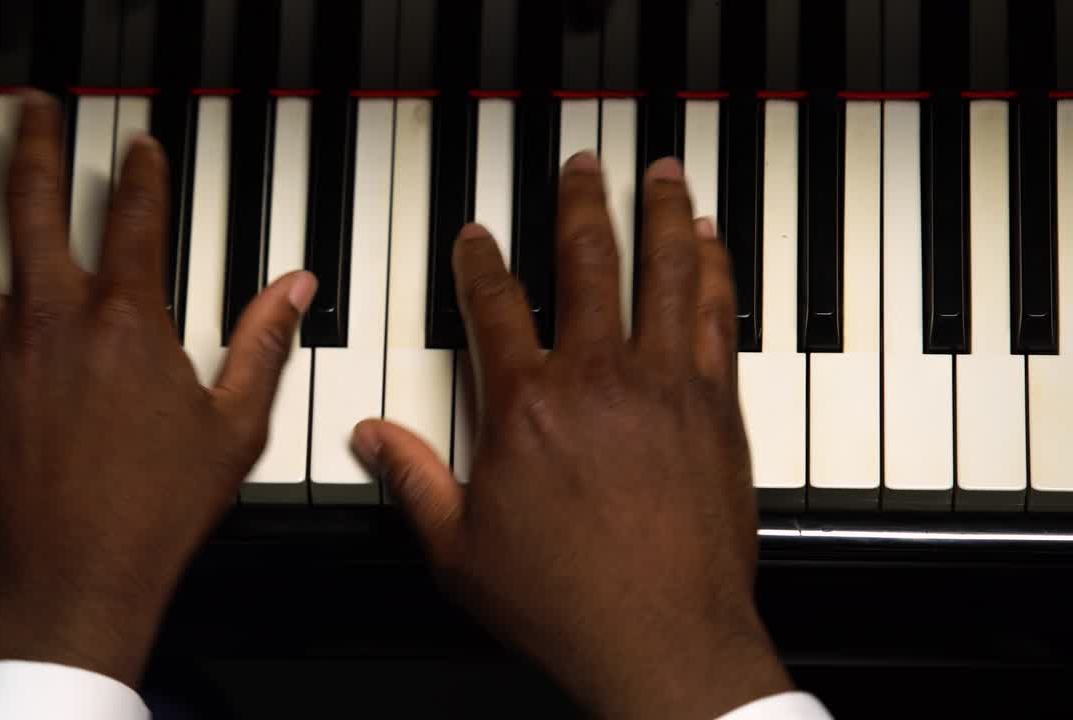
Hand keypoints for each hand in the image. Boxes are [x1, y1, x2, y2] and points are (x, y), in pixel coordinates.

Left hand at [0, 92, 315, 686]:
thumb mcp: (233, 428)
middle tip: (34, 109)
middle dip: (37, 143)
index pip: (139, 218)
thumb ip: (261, 346)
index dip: (143, 172)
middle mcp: (50, 319)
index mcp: (128, 323)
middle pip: (37, 203)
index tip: (141, 149)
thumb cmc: (152, 514)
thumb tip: (294, 290)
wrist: (73, 584)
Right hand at [353, 154, 791, 718]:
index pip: (495, 305)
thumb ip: (415, 480)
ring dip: (661, 214)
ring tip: (659, 175)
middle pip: (587, 260)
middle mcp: (597, 377)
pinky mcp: (717, 406)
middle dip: (580, 203)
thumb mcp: (461, 549)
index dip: (481, 262)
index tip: (478, 238)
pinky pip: (718, 315)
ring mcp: (664, 384)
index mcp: (526, 405)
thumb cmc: (566, 601)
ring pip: (664, 270)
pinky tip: (712, 246)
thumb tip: (371, 437)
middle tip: (581, 167)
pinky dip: (715, 270)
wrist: (662, 640)